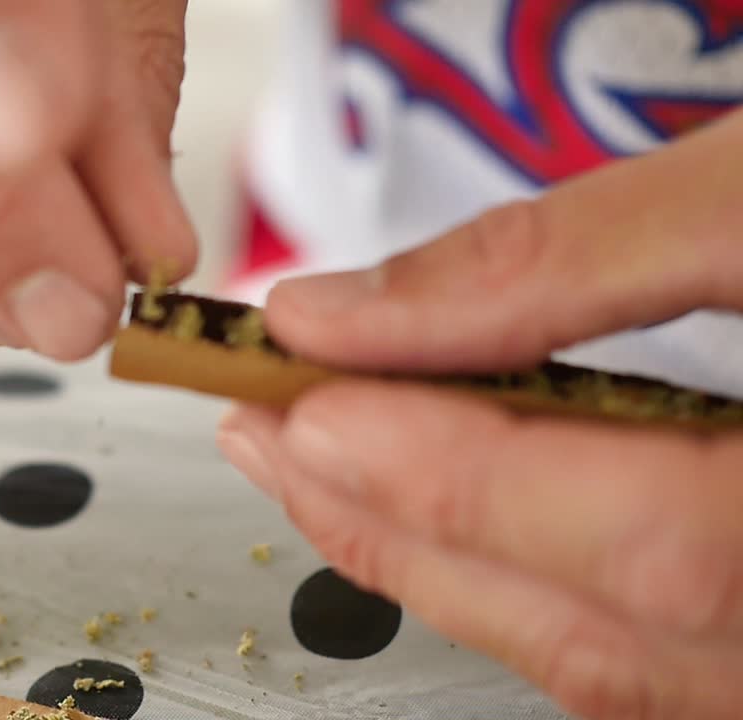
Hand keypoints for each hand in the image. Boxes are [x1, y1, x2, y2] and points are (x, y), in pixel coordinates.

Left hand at [219, 110, 742, 719]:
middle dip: (404, 522)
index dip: (453, 472)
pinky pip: (651, 651)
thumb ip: (569, 260)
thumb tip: (356, 306)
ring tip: (319, 472)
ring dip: (442, 559)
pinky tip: (444, 516)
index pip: (655, 537)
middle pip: (609, 623)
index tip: (305, 394)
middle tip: (269, 432)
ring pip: (615, 656)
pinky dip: (523, 580)